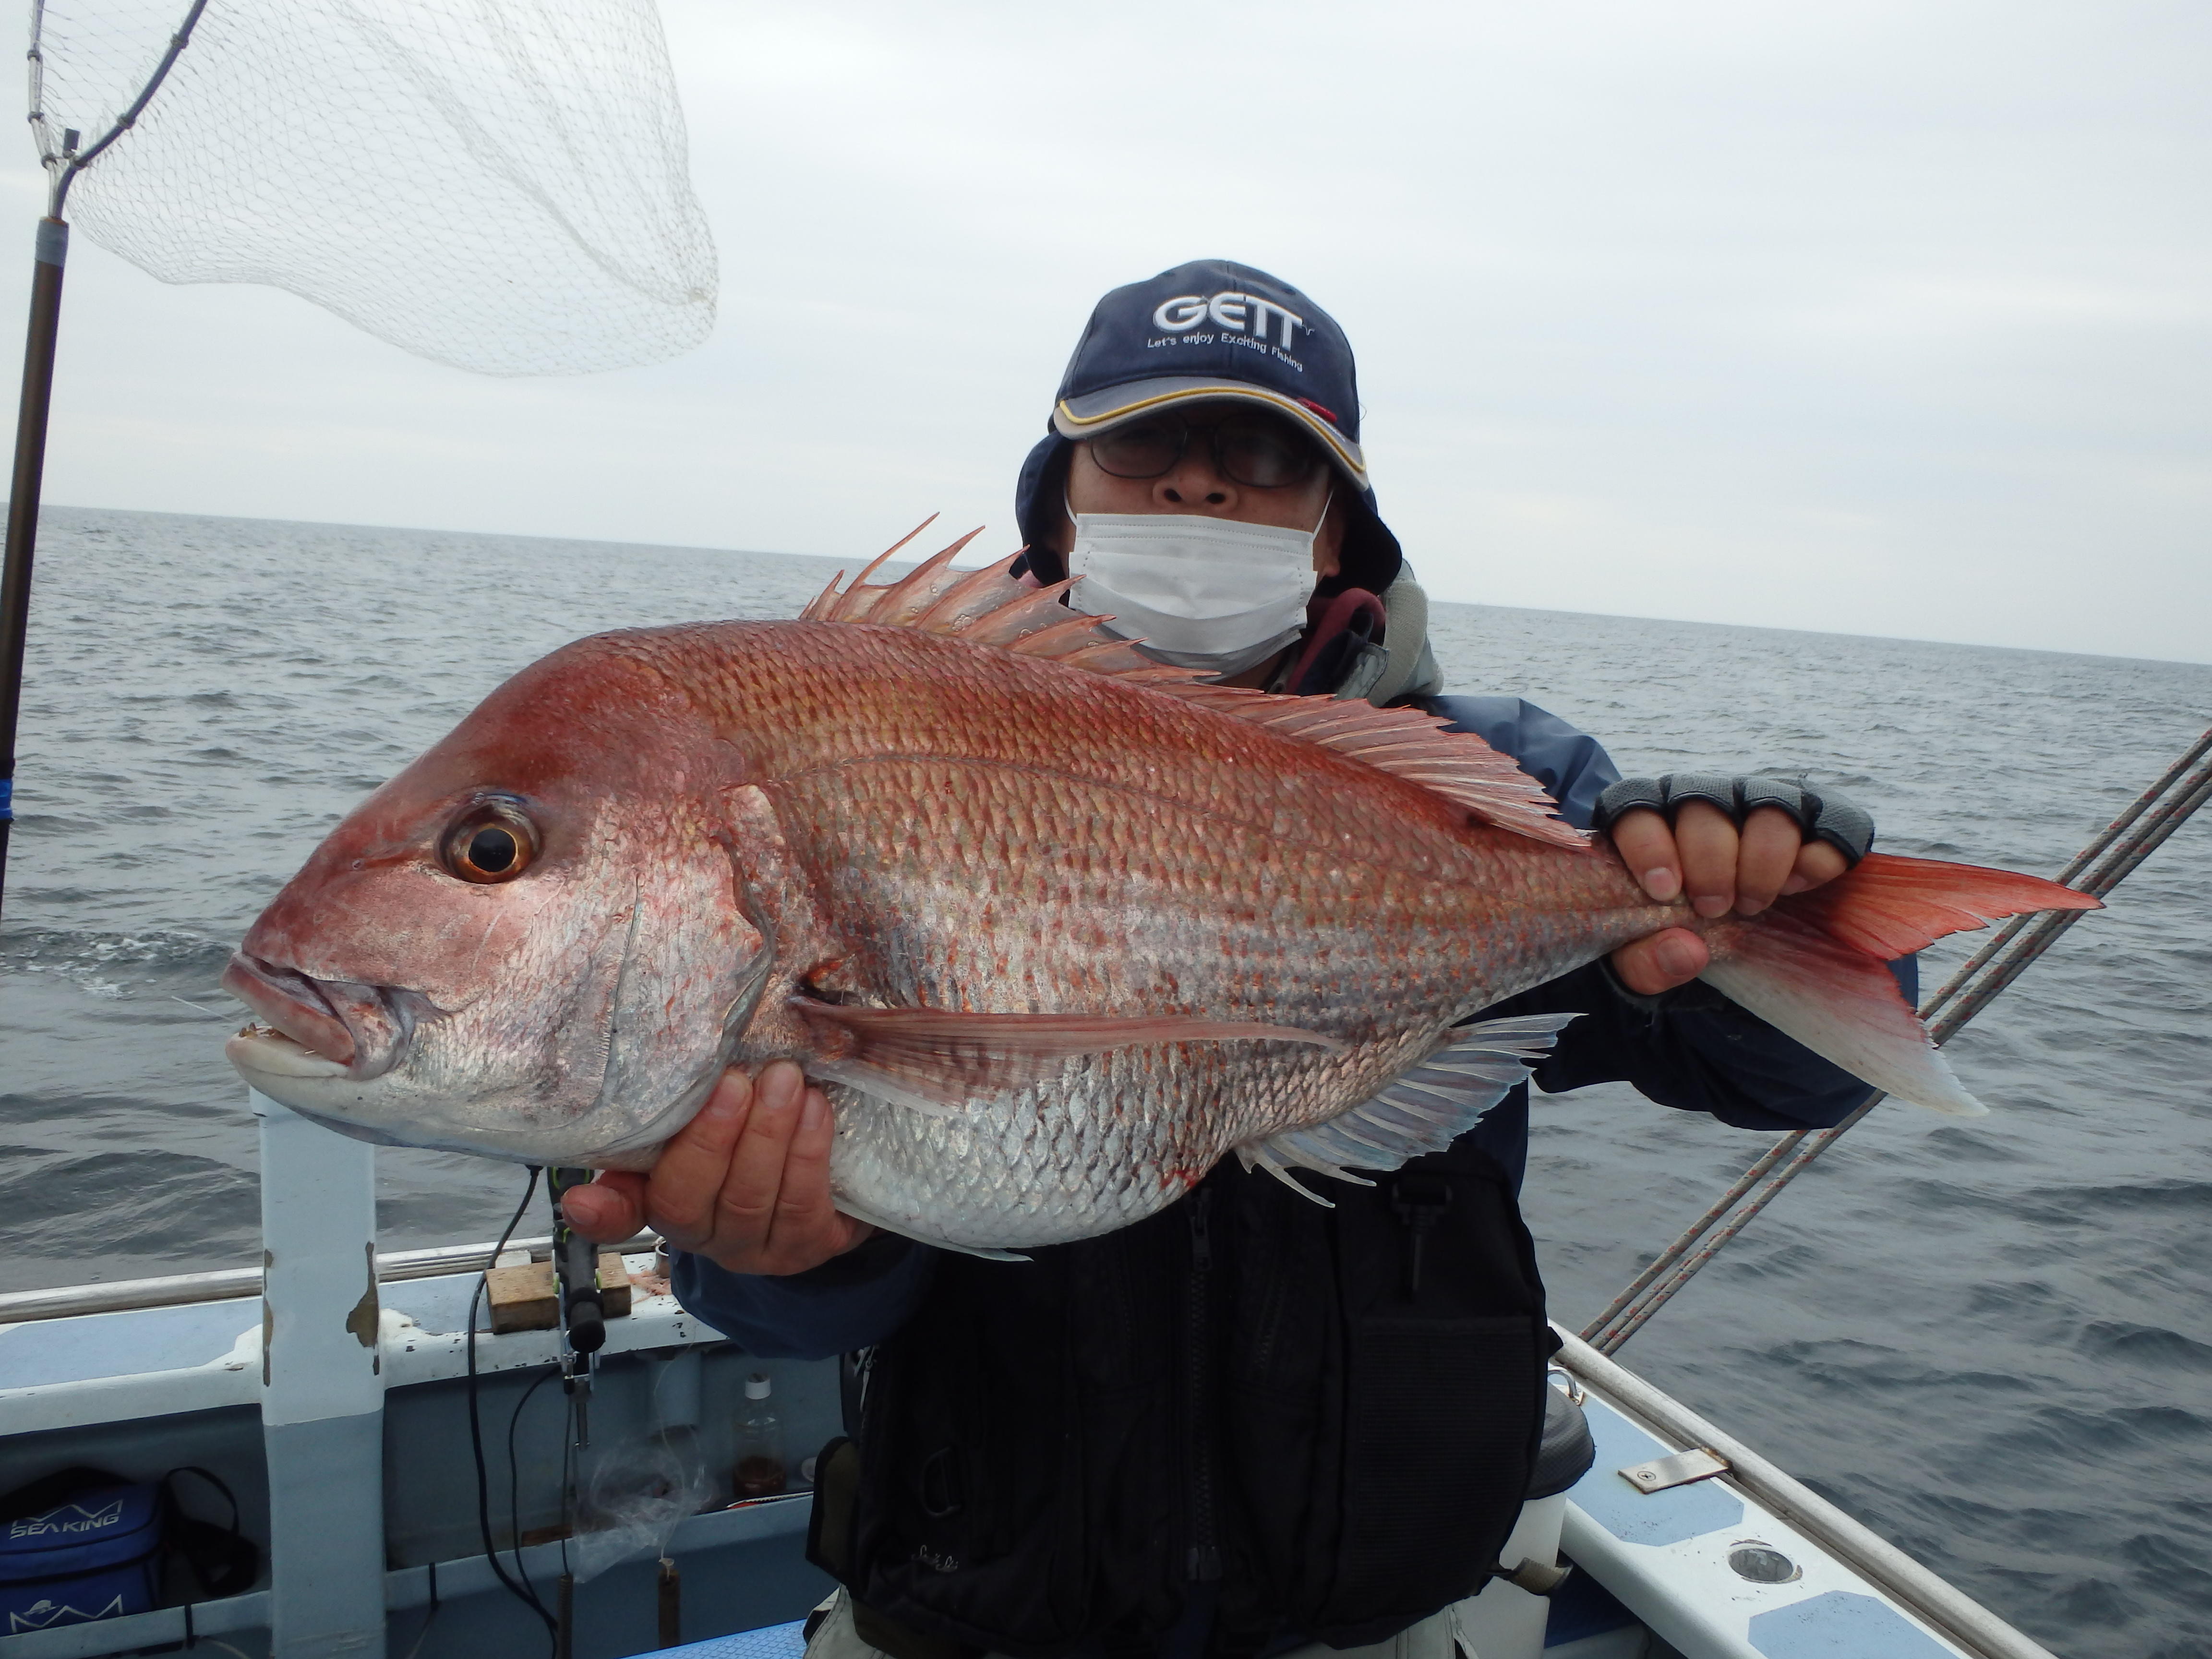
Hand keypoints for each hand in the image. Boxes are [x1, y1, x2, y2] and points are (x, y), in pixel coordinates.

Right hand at [559, 1061, 873, 1275]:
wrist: (836, 1170)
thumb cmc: (760, 1125)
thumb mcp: (720, 1109)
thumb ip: (687, 1098)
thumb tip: (659, 1056)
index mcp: (662, 1196)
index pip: (619, 1213)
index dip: (601, 1212)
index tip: (579, 1200)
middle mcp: (701, 1233)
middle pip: (687, 1199)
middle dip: (711, 1137)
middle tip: (736, 1081)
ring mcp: (752, 1247)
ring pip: (748, 1200)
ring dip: (768, 1135)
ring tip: (786, 1080)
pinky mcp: (805, 1248)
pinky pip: (802, 1206)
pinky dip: (808, 1154)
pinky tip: (816, 1110)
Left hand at [1607, 802, 1849, 993]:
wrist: (1726, 929)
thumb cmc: (1669, 933)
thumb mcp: (1641, 960)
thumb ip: (1646, 961)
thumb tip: (1686, 951)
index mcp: (1649, 820)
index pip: (1636, 808)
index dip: (1649, 845)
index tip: (1664, 892)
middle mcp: (1705, 798)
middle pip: (1704, 806)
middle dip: (1710, 862)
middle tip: (1713, 908)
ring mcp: (1761, 803)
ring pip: (1767, 810)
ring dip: (1761, 863)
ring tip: (1751, 905)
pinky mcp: (1817, 820)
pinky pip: (1827, 826)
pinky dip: (1813, 860)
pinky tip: (1795, 887)